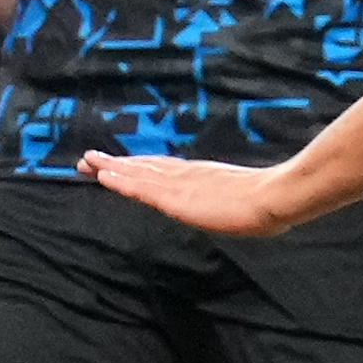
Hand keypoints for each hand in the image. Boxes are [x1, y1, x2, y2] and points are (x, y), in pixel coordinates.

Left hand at [82, 151, 294, 234]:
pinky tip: (103, 177)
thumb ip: (235, 197)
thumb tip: (240, 203)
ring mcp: (179, 184)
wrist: (276, 196)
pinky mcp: (176, 197)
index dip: (137, 166)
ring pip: (136, 173)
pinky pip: (140, 188)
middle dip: (115, 163)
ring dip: (110, 168)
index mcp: (201, 175)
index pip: (161, 169)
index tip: (118, 163)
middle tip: (88, 159)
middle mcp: (185, 174)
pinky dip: (120, 181)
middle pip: (143, 166)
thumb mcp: (247, 198)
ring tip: (86, 162)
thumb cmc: (271, 201)